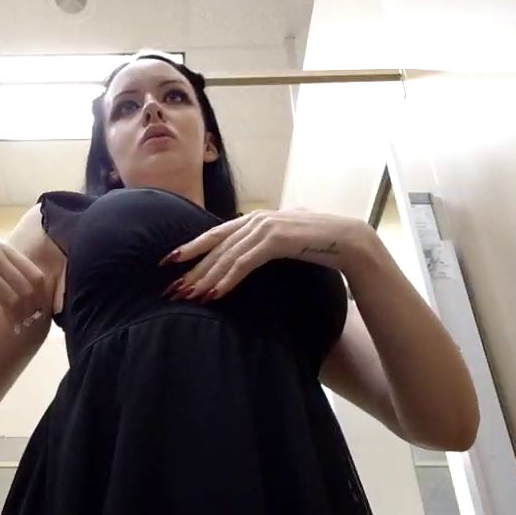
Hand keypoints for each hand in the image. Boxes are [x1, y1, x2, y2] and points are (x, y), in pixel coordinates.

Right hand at [0, 229, 47, 336]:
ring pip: (10, 299)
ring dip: (12, 318)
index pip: (35, 275)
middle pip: (26, 290)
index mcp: (1, 247)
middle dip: (29, 312)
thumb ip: (2, 266)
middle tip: (24, 325)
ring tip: (11, 329)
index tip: (36, 313)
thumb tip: (29, 289)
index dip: (39, 298)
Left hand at [158, 208, 367, 301]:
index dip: (190, 248)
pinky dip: (227, 279)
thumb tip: (246, 253)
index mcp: (254, 218)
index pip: (214, 234)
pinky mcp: (276, 240)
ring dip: (205, 278)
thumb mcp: (284, 240)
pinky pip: (244, 263)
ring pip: (225, 256)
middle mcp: (255, 219)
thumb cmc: (317, 243)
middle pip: (214, 246)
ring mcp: (265, 227)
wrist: (348, 240)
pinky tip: (214, 294)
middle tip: (170, 288)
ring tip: (188, 296)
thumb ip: (263, 242)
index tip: (168, 263)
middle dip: (190, 268)